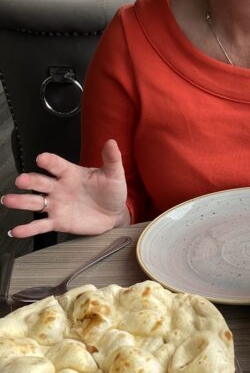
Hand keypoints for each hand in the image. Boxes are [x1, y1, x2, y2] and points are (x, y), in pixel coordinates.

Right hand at [2, 139, 129, 238]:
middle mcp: (59, 187)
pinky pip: (40, 225)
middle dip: (30, 180)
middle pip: (41, 182)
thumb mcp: (114, 174)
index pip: (57, 165)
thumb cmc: (111, 191)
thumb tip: (111, 142)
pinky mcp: (58, 222)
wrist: (114, 214)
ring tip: (8, 200)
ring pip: (35, 202)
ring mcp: (56, 205)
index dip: (49, 161)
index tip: (41, 158)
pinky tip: (16, 230)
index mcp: (70, 173)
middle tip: (21, 180)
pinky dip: (28, 229)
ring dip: (21, 201)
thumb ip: (111, 159)